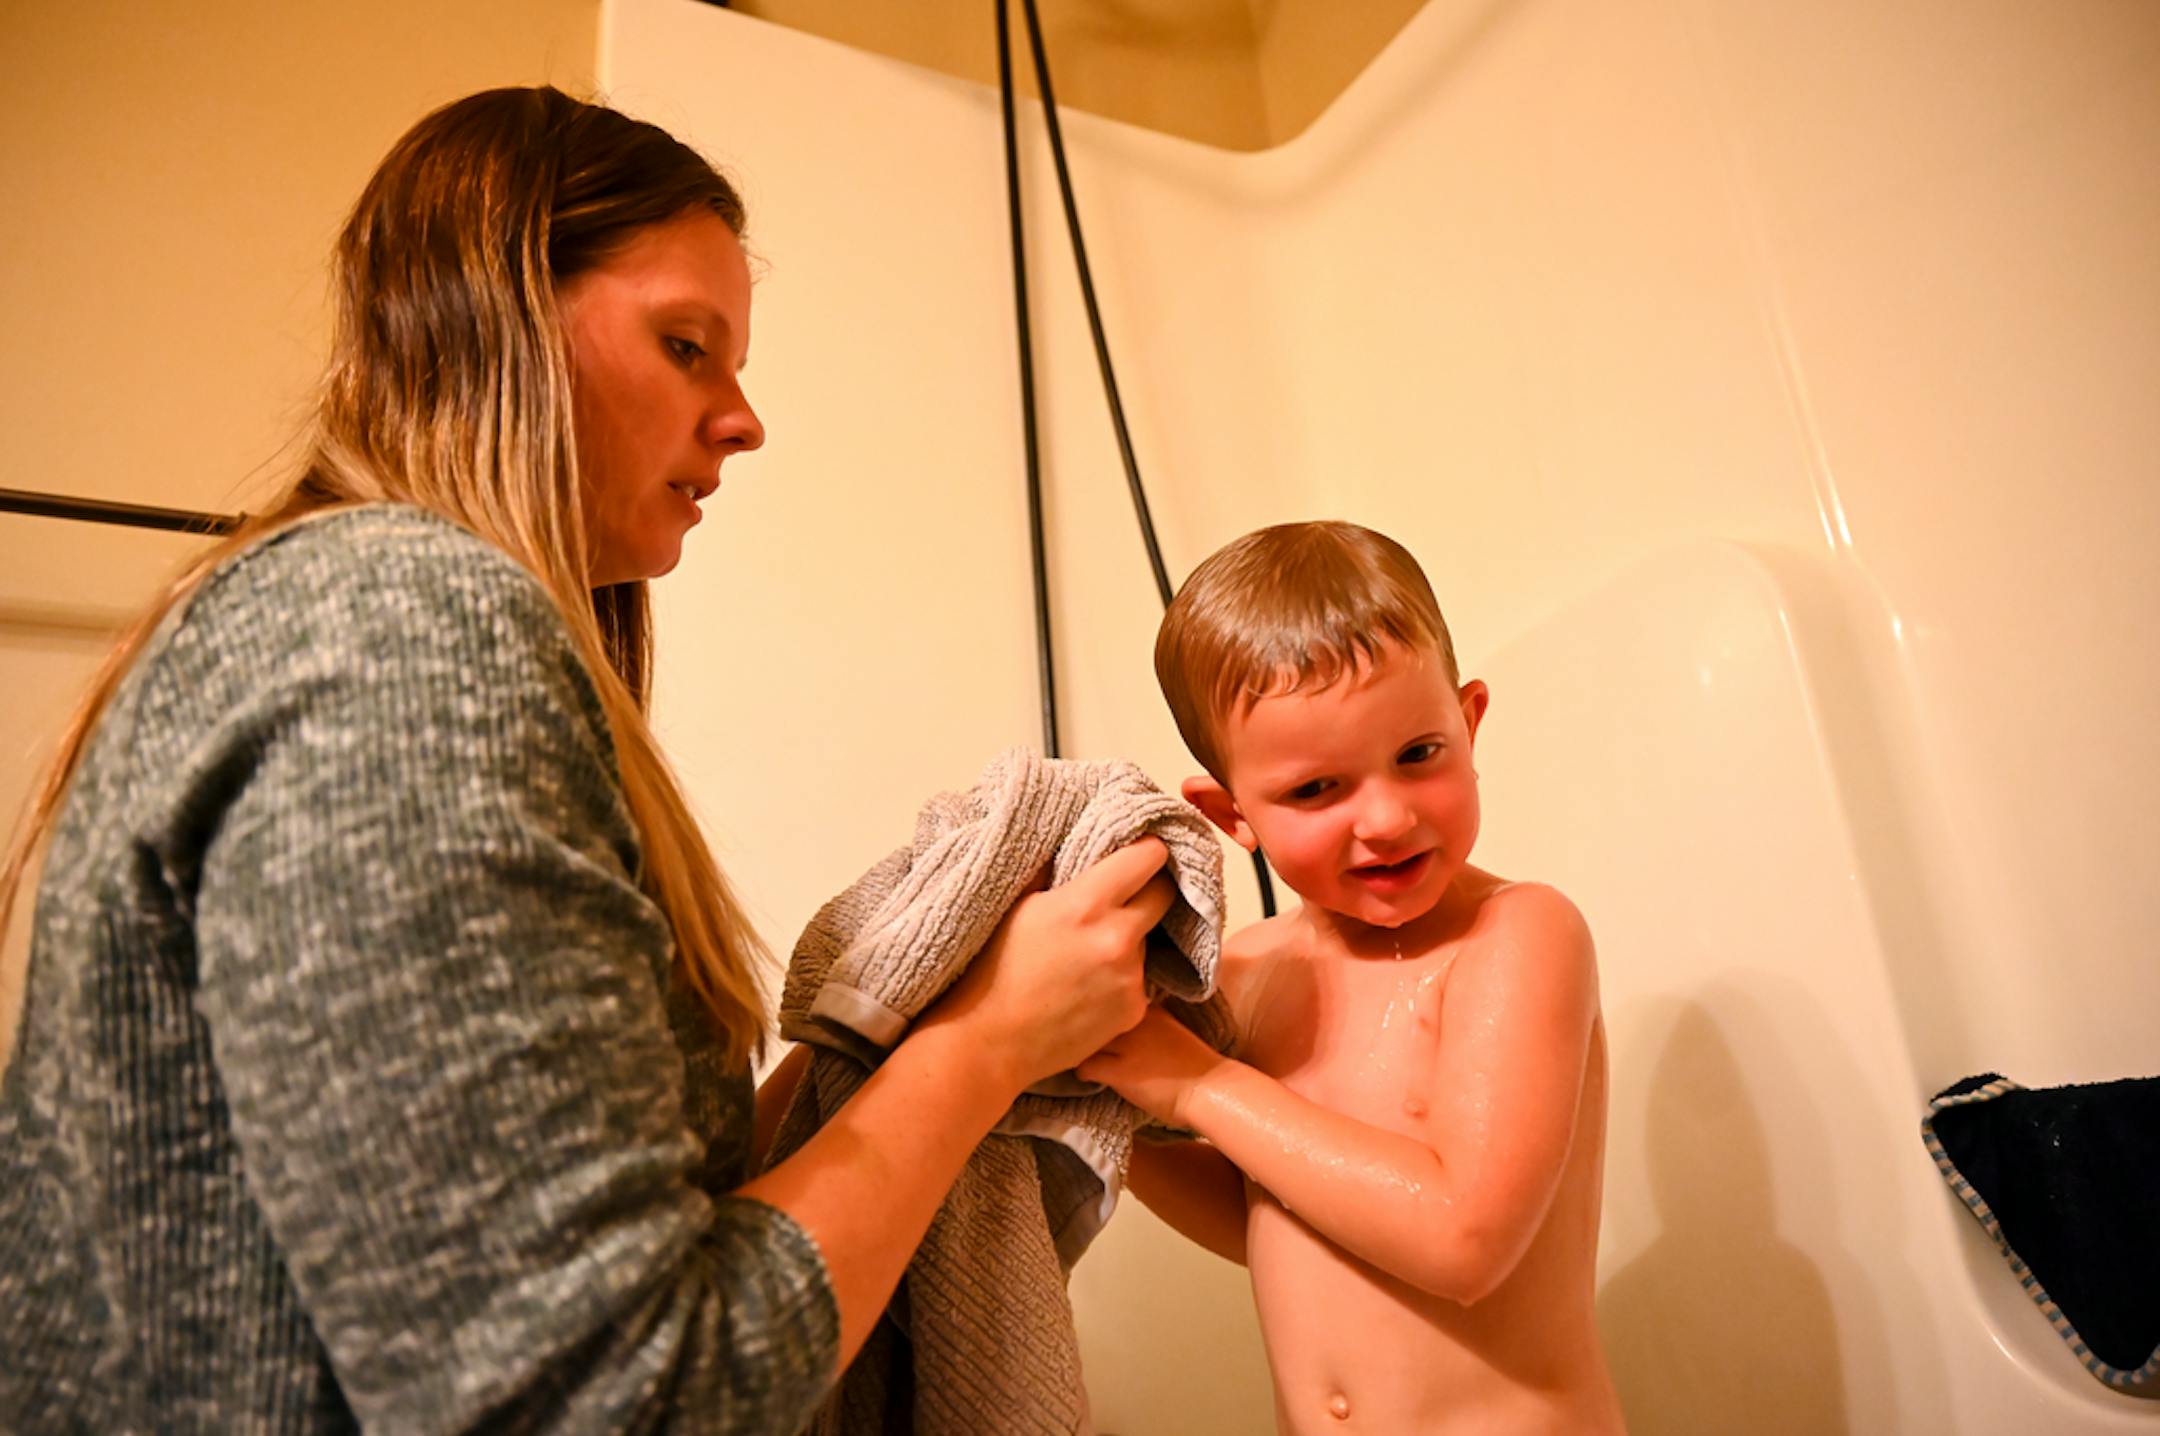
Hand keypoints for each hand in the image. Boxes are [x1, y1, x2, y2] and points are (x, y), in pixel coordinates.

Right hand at [916, 837, 1173, 1096]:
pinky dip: (1122, 977)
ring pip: (1147, 939)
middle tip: (1126, 893)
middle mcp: (1118, 937)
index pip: (1149, 857)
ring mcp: (1130, 977)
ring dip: (1130, 938)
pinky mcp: (1134, 1010)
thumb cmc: (990, 969)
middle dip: (1149, 889)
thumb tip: (1077, 839)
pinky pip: (1139, 979)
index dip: (1146, 851)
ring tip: (1090, 952)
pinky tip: (1090, 985)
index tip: (1140, 853)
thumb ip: (1054, 870)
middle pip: (1164, 894)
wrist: (989, 1042)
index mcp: (1087, 903)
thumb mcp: (1016, 906)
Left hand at [1076, 1004, 1227, 1127]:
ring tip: (1080, 1059)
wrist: (1212, 1090)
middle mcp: (1136, 1019)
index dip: (1095, 1010)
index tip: (1089, 1020)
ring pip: (1084, 1038)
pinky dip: (1082, 1073)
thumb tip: (1115, 1023)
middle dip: (1082, 1026)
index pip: (1109, 997)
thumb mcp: (1168, 1028)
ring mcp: (1128, 1044)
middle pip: (1091, 1014)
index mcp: (1149, 1006)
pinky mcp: (1122, 1071)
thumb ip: (1144, 1022)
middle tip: (1076, 1040)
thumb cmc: (1195, 1065)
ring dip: (1079, 1049)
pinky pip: (1084, 1067)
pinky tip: (1090, 1078)